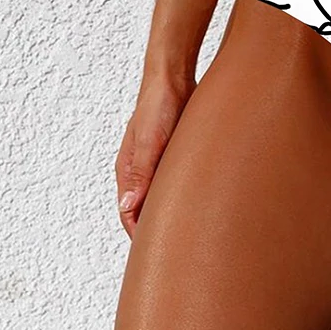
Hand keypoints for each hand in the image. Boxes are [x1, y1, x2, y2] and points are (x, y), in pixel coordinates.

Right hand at [114, 72, 194, 237]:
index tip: (157, 254)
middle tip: (180, 246)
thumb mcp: (150, 141)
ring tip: (193, 227)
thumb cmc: (158, 104)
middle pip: (146, 208)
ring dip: (173, 209)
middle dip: (159, 227)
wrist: (174, 75)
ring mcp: (158, 160)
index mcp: (129, 170)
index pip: (129, 214)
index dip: (141, 236)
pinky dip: (185, 190)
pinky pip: (177, 178)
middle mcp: (141, 169)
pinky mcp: (175, 151)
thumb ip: (141, 173)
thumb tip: (129, 208)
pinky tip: (202, 197)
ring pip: (163, 194)